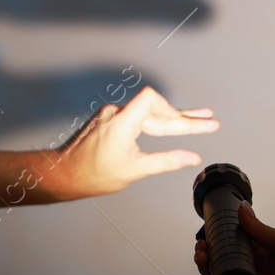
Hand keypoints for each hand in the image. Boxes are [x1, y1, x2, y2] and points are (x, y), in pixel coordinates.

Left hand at [37, 86, 218, 200]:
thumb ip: (166, 161)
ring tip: (199, 119)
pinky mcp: (110, 119)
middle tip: (210, 120)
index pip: (151, 99)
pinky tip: (170, 125)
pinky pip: (138, 117)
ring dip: (172, 118)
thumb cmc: (94, 174)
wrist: (64, 173)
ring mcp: (112, 114)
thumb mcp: (135, 170)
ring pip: (149, 113)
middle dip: (185, 117)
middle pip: (156, 108)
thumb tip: (193, 157)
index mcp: (121, 123)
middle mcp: (116, 113)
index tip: (189, 124)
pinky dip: (155, 122)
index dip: (172, 109)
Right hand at [195, 203, 274, 274]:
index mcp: (271, 248)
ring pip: (227, 273)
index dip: (224, 233)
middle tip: (201, 245)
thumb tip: (242, 209)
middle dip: (212, 249)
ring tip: (201, 257)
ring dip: (210, 265)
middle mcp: (262, 266)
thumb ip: (262, 231)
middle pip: (230, 256)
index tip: (209, 228)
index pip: (242, 238)